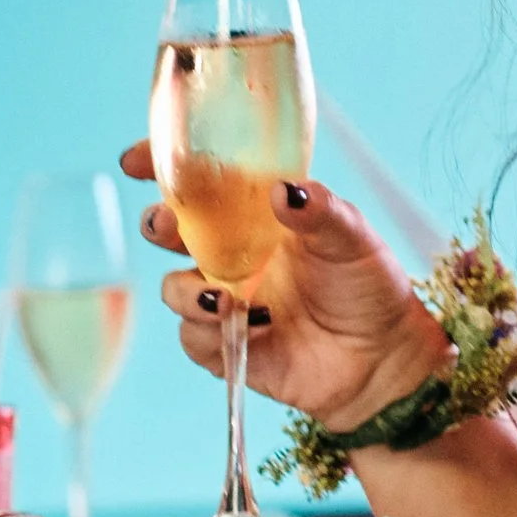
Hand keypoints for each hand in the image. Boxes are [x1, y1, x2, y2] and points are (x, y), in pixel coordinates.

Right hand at [124, 147, 447, 436]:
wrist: (381, 357)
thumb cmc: (366, 284)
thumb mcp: (352, 237)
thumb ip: (320, 210)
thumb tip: (283, 190)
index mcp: (256, 214)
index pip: (200, 181)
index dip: (161, 167)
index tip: (135, 159)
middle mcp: (231, 253)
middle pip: (169, 230)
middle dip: (157, 223)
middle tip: (167, 224)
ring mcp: (224, 300)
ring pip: (173, 288)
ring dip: (186, 291)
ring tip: (224, 298)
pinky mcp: (225, 346)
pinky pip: (193, 338)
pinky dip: (210, 332)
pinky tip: (256, 328)